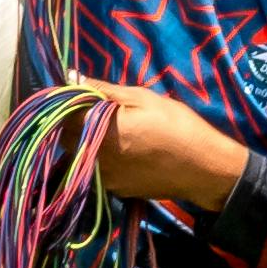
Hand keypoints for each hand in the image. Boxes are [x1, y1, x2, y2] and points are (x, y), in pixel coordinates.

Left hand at [72, 80, 250, 210]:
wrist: (203, 168)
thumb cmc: (175, 125)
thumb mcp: (142, 98)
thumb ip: (103, 89)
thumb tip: (73, 77)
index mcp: (97, 131)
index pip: (63, 115)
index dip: (68, 102)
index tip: (81, 94)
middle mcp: (95, 158)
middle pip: (66, 138)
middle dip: (74, 123)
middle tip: (96, 110)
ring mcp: (105, 178)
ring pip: (79, 157)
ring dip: (85, 142)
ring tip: (111, 131)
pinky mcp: (117, 190)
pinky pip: (97, 171)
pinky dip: (101, 159)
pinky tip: (124, 150)